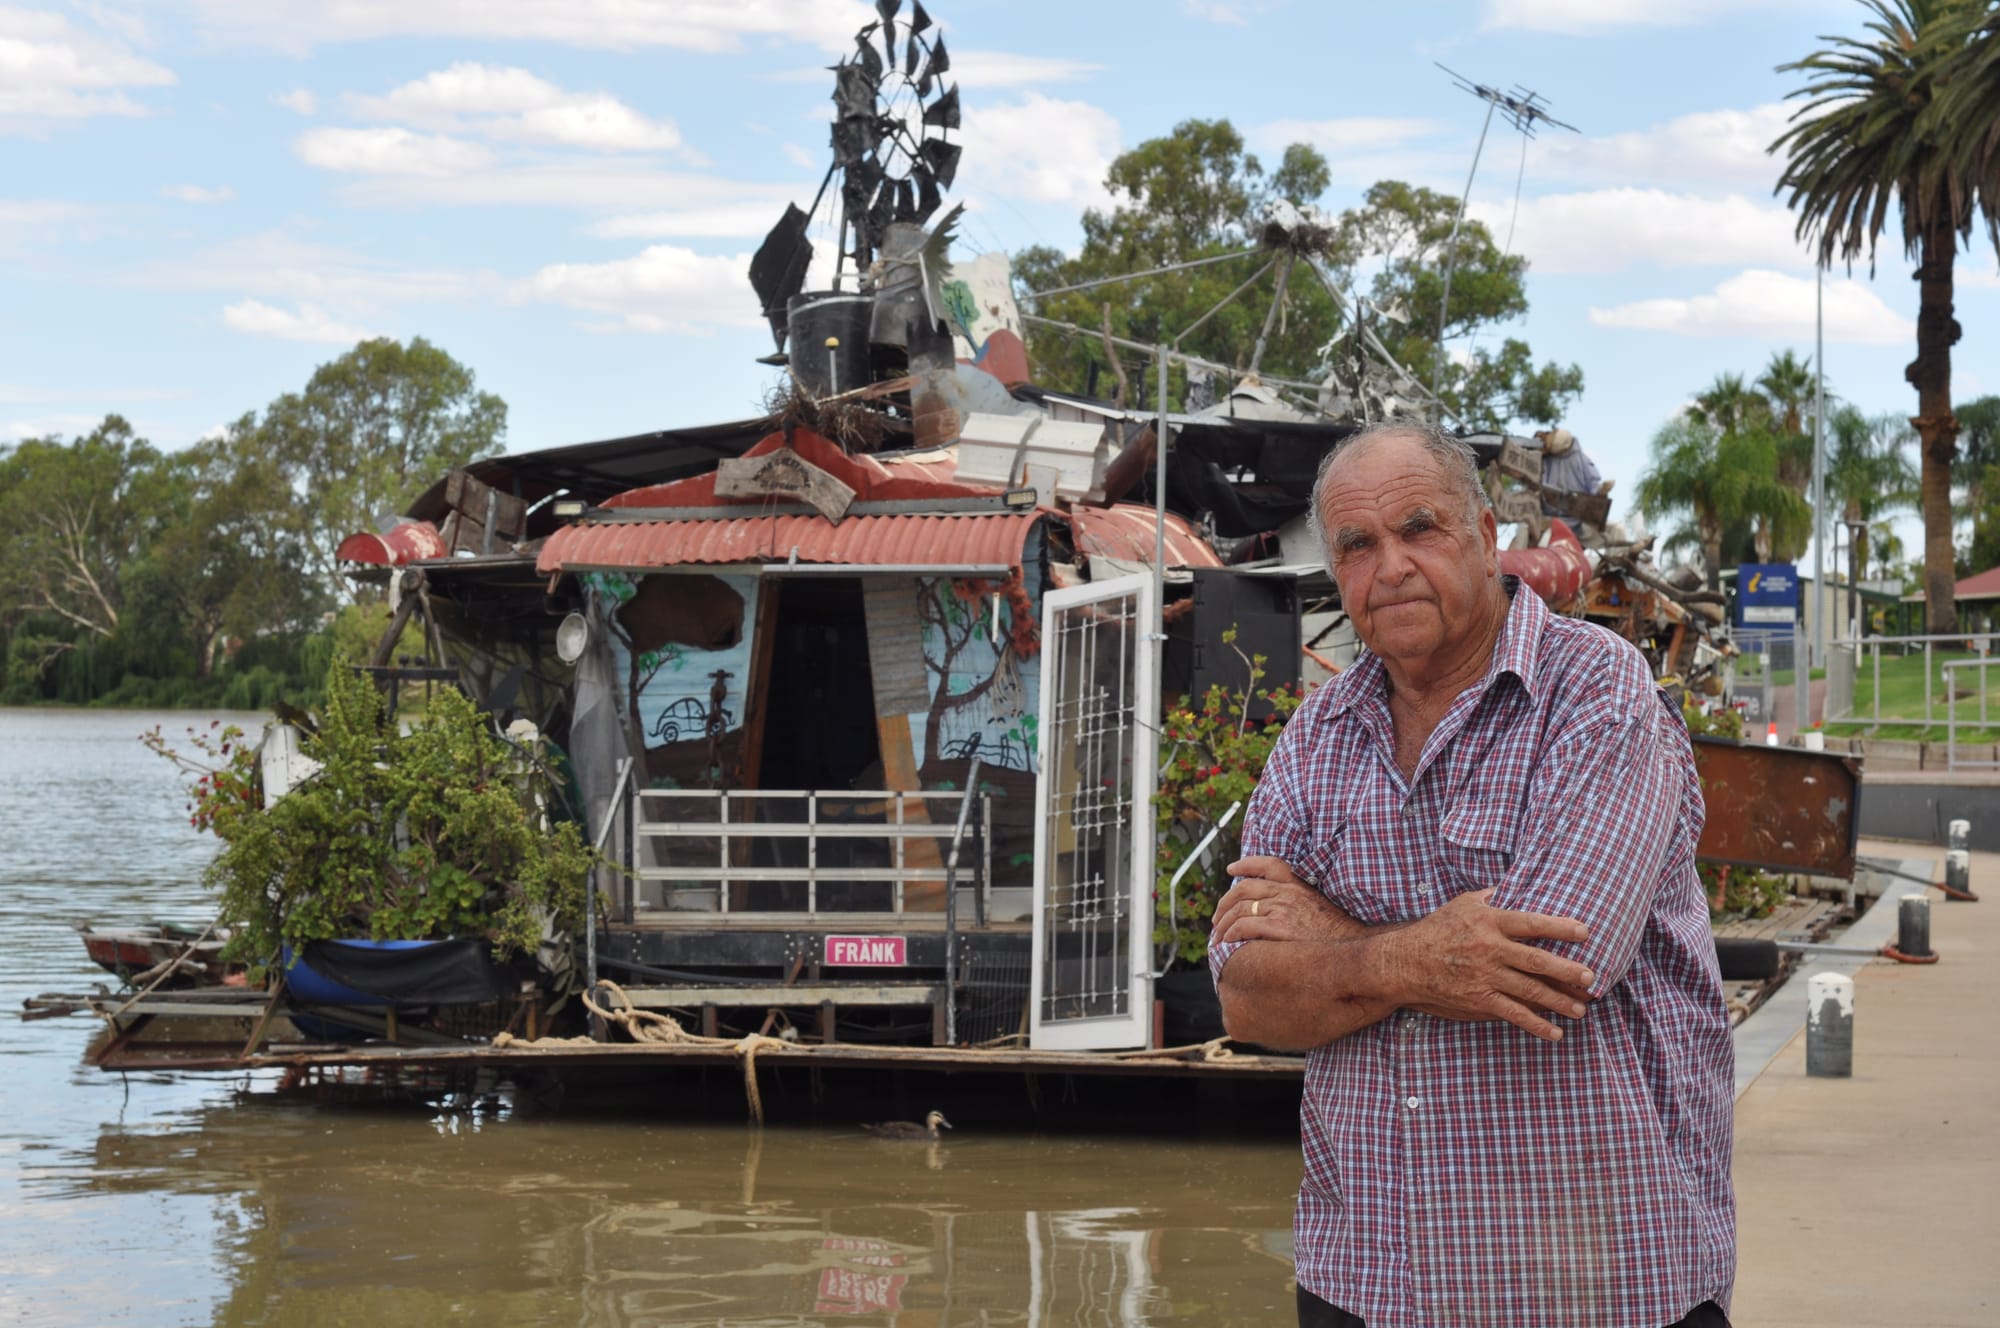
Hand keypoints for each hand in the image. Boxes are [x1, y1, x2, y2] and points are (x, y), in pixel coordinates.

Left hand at [1213, 855, 1363, 944]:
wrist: (1355, 952)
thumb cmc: (1339, 938)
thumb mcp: (1321, 911)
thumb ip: (1300, 906)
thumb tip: (1280, 915)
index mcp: (1299, 886)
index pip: (1269, 864)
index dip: (1247, 864)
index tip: (1231, 869)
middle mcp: (1289, 893)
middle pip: (1245, 888)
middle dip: (1225, 903)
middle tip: (1217, 919)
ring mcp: (1283, 909)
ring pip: (1240, 908)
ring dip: (1224, 924)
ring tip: (1218, 938)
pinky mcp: (1280, 928)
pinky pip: (1245, 926)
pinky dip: (1232, 934)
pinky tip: (1228, 943)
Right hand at [1378, 889, 1594, 1042]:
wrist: (1405, 962)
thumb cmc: (1436, 929)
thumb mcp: (1462, 903)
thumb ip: (1491, 896)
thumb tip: (1515, 885)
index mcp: (1489, 922)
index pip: (1531, 923)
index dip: (1560, 927)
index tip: (1585, 932)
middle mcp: (1489, 950)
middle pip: (1537, 961)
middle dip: (1567, 971)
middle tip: (1591, 977)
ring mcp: (1485, 977)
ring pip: (1531, 991)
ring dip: (1560, 1001)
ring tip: (1581, 1008)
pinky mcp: (1479, 1000)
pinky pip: (1514, 1014)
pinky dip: (1537, 1024)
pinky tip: (1556, 1032)